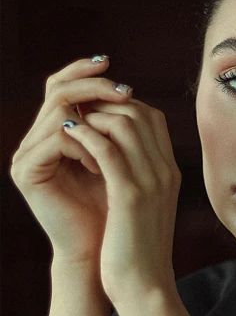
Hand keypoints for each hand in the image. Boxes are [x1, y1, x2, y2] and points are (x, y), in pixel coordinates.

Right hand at [10, 56, 132, 263]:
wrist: (105, 252)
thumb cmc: (118, 209)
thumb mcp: (122, 161)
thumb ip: (117, 129)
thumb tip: (130, 90)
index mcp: (57, 133)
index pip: (63, 87)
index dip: (84, 72)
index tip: (113, 63)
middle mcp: (37, 140)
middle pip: (58, 91)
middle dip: (94, 86)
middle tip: (125, 90)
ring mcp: (28, 155)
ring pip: (58, 112)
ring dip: (96, 122)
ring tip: (119, 143)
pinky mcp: (26, 172)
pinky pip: (56, 141)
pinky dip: (85, 146)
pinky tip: (103, 165)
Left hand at [60, 95, 182, 307]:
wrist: (145, 286)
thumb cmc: (138, 251)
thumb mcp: (144, 208)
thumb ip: (137, 178)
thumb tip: (113, 155)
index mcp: (169, 173)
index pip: (152, 117)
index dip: (120, 107)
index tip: (92, 115)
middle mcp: (165, 171)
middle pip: (139, 112)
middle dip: (103, 105)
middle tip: (76, 114)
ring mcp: (151, 182)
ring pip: (124, 123)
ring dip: (92, 117)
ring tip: (70, 126)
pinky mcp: (130, 196)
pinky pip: (107, 149)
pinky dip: (85, 136)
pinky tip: (68, 137)